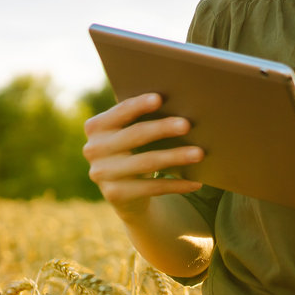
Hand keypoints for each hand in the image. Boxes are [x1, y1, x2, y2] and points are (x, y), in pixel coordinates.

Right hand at [81, 92, 203, 218]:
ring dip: (175, 157)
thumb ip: (142, 120)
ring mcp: (102, 174)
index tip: (159, 98)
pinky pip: (152, 188)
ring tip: (200, 153)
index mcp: (96, 127)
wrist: (124, 193)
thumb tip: (182, 107)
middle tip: (187, 125)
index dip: (138, 105)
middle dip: (163, 129)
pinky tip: (196, 182)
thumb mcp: (131, 135)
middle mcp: (94, 149)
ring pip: (146, 162)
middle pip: (135, 135)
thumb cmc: (135, 150)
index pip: (119, 113)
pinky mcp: (115, 195)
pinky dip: (177, 185)